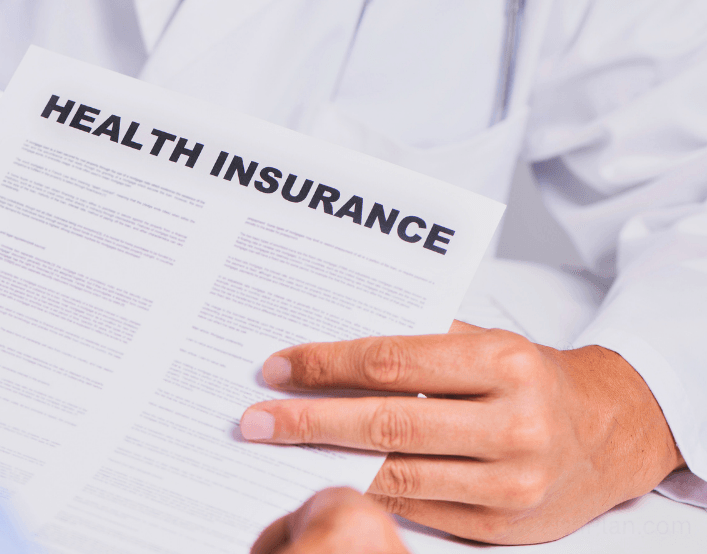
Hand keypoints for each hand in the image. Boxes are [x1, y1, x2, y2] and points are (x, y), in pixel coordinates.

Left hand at [239, 322, 685, 543]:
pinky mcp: (503, 523)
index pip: (391, 363)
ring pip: (396, 474)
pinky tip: (329, 476)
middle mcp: (513, 424)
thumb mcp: (487, 342)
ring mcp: (510, 481)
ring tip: (279, 448)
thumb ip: (417, 344)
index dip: (325, 366)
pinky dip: (367, 491)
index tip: (276, 368)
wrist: (612, 432)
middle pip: (386, 423)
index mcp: (505, 362)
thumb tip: (325, 349)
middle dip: (308, 421)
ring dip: (327, 461)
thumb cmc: (534, 377)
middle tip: (254, 419)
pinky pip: (417, 508)